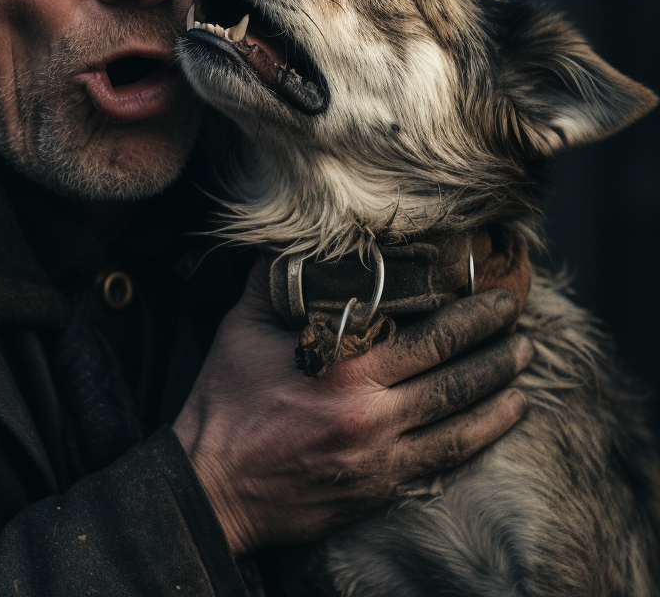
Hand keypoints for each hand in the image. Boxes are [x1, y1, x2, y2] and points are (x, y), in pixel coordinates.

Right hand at [172, 261, 531, 555]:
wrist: (214, 486)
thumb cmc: (225, 403)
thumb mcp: (240, 329)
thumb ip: (271, 283)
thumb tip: (291, 245)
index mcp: (344, 372)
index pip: (428, 338)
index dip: (469, 317)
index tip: (495, 299)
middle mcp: (371, 417)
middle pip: (454, 379)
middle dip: (495, 349)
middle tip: (520, 326)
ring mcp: (380, 459)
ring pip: (459, 424)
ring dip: (498, 395)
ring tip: (522, 370)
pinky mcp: (378, 491)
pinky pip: (442, 464)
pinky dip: (477, 441)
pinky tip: (497, 423)